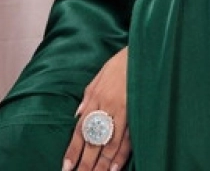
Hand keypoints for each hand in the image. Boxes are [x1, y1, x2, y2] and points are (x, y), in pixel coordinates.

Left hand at [63, 47, 130, 170]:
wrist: (144, 51)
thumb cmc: (121, 63)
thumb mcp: (100, 75)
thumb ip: (88, 96)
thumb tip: (77, 115)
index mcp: (96, 97)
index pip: (81, 129)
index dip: (73, 150)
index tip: (66, 166)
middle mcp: (107, 107)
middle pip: (94, 140)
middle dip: (85, 162)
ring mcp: (124, 111)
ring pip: (110, 144)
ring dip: (102, 164)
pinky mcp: (138, 113)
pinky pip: (129, 138)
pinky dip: (121, 155)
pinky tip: (115, 168)